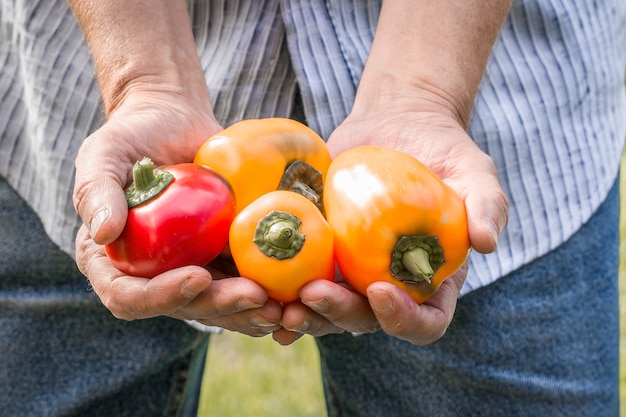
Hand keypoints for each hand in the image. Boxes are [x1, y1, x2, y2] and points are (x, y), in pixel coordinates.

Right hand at [72, 92, 282, 335]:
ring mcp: (187, 266)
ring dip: (247, 310)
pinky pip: (238, 282)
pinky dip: (264, 292)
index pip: (129, 296)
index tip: (198, 277)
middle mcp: (150, 272)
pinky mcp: (218, 256)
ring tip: (281, 307)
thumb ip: (96, 190)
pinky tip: (290, 293)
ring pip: (216, 304)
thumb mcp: (104, 154)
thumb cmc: (134, 134)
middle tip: (256, 296)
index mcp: (113, 260)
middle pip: (182, 306)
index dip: (162, 297)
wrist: (175, 121)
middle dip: (219, 306)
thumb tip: (103, 233)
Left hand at [273, 100, 507, 345]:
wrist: (397, 126)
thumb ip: (487, 204)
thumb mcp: (473, 171)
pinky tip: (256, 290)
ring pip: (328, 310)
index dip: (403, 319)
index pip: (424, 321)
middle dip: (339, 316)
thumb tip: (487, 242)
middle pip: (367, 321)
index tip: (380, 290)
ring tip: (276, 304)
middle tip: (311, 296)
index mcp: (431, 282)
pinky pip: (299, 279)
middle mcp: (390, 286)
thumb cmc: (442, 150)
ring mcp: (352, 272)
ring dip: (303, 314)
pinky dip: (279, 292)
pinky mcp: (322, 251)